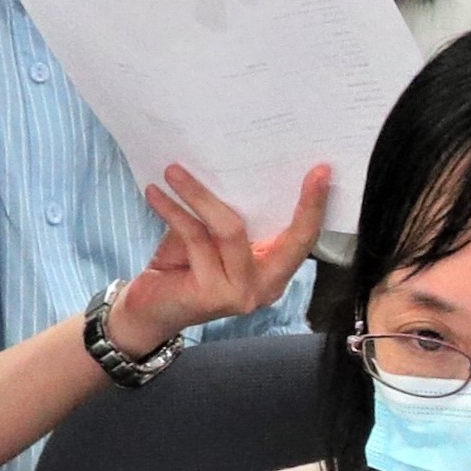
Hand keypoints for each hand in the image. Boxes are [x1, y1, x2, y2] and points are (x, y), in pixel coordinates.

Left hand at [107, 163, 330, 353]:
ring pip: (231, 230)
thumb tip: (232, 167)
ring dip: (199, 194)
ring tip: (174, 170)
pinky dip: (173, 210)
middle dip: (279, 195)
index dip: (315, 206)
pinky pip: (195, 238)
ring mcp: (242, 294)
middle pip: (286, 238)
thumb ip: (231, 216)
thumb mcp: (213, 239)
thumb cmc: (184, 268)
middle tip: (276, 159)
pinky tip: (155, 192)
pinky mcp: (212, 294)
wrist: (147, 311)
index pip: (303, 238)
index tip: (322, 170)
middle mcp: (266, 287)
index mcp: (275, 271)